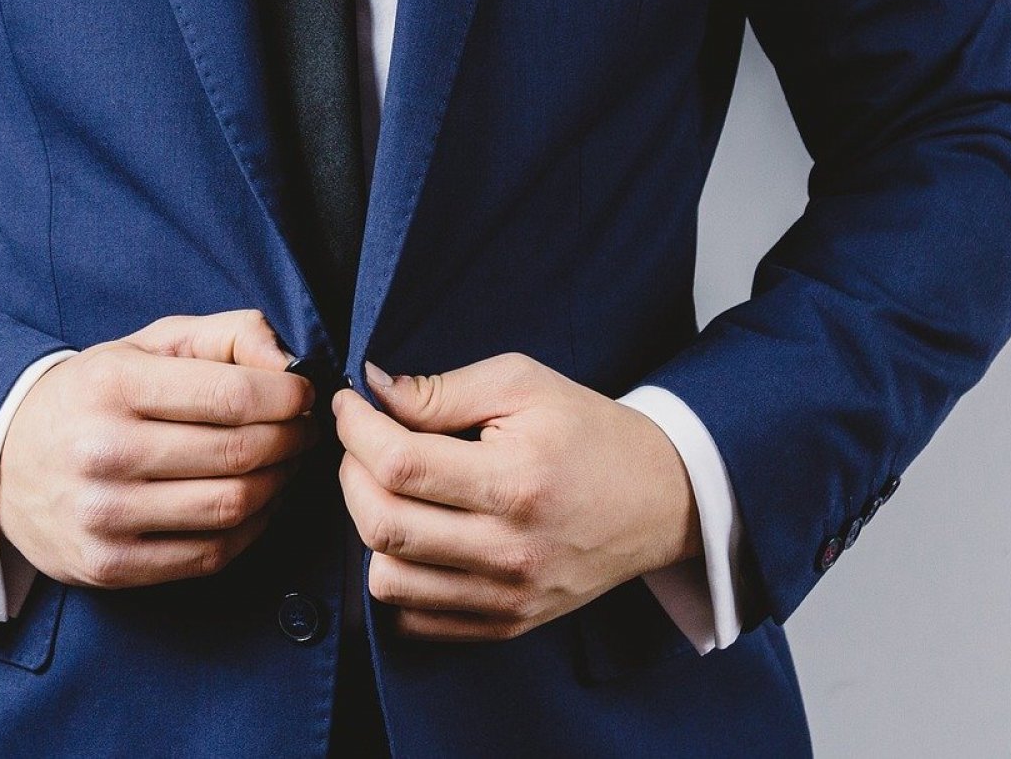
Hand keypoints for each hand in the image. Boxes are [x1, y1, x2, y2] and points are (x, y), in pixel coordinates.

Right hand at [0, 309, 317, 588]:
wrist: (1, 463)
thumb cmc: (94, 396)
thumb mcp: (147, 345)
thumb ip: (226, 335)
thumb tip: (289, 364)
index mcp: (112, 384)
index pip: (232, 395)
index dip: (287, 396)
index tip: (302, 394)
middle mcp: (104, 451)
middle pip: (239, 453)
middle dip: (291, 439)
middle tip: (304, 429)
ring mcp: (104, 515)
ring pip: (231, 507)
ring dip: (278, 484)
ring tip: (284, 463)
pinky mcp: (108, 565)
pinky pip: (210, 554)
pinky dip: (251, 529)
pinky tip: (255, 503)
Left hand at [332, 353, 699, 641]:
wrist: (660, 500)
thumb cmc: (587, 432)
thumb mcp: (522, 384)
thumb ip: (441, 390)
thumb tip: (370, 391)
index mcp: (516, 482)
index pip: (400, 465)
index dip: (356, 429)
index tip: (350, 405)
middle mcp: (510, 549)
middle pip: (382, 525)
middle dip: (352, 474)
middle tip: (365, 444)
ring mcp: (508, 597)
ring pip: (387, 581)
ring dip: (369, 529)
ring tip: (390, 491)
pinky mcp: (506, 624)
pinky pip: (414, 620)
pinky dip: (397, 577)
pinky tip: (413, 537)